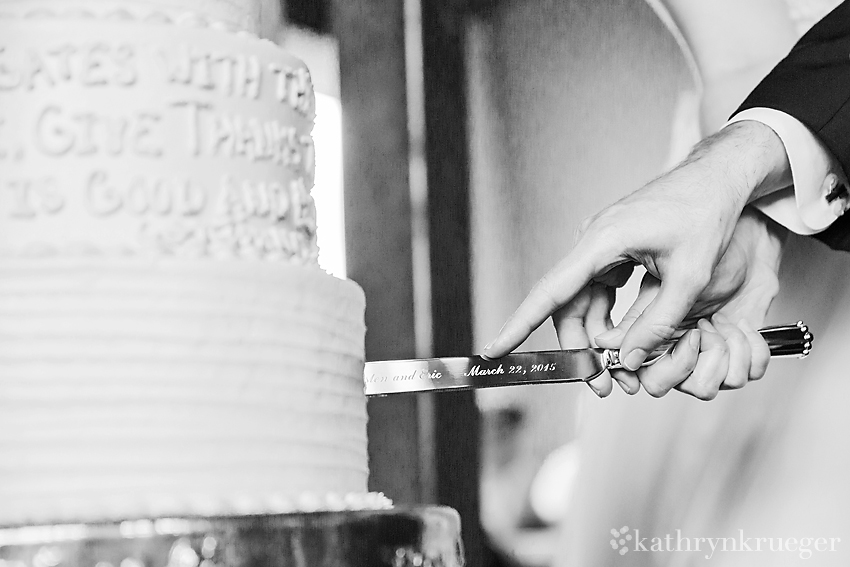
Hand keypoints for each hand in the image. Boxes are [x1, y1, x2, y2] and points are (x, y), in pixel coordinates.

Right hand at [483, 122, 789, 393]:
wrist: (719, 179)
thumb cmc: (706, 215)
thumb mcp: (690, 276)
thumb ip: (659, 322)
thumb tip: (628, 360)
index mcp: (602, 242)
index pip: (550, 291)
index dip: (519, 324)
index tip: (494, 350)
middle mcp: (593, 244)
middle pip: (567, 307)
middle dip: (580, 349)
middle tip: (604, 385)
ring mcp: (602, 249)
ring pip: (584, 305)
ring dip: (599, 339)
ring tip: (624, 372)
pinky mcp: (614, 253)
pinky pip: (601, 294)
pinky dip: (611, 321)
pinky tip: (629, 341)